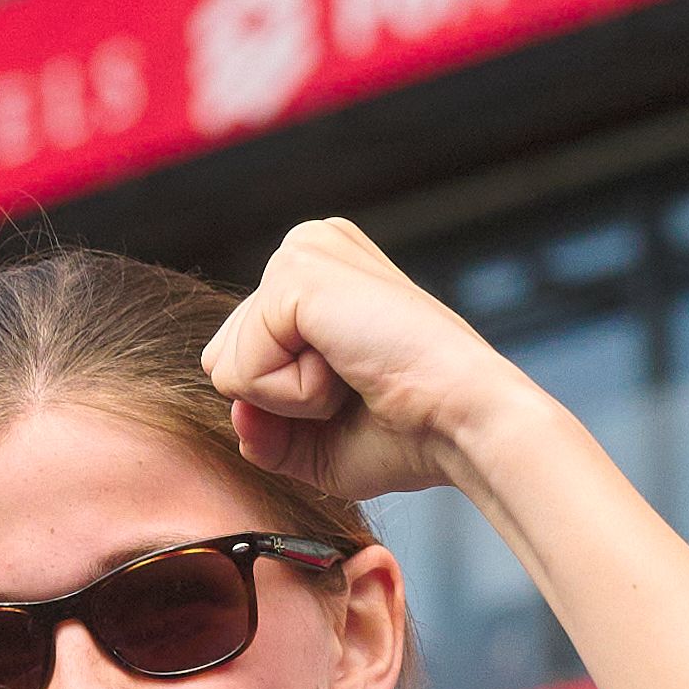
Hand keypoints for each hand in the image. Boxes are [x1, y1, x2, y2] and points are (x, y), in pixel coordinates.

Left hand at [204, 214, 532, 505]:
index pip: (241, 359)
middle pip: (224, 358)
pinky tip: (351, 369)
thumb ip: (262, 429)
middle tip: (355, 386)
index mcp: (317, 275)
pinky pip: (242, 370)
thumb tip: (235, 413)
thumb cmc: (410, 434)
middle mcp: (308, 247)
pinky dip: (291, 395)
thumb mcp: (316, 441)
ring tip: (356, 374)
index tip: (355, 392)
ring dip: (288, 398)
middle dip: (278, 402)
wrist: (464, 423)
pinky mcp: (296, 272)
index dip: (283, 407)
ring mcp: (302, 251)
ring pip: (228, 365)